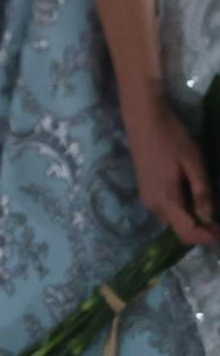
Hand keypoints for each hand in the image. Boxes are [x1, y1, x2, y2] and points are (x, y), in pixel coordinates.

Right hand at [122, 90, 217, 245]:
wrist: (143, 118)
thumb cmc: (171, 137)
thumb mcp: (194, 162)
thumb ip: (202, 192)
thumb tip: (210, 217)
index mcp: (166, 199)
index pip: (187, 234)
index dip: (208, 237)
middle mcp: (153, 205)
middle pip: (180, 229)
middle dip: (201, 228)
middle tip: (218, 212)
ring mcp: (147, 198)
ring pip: (173, 220)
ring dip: (191, 217)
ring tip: (205, 197)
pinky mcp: (146, 190)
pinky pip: (167, 209)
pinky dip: (182, 208)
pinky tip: (189, 189)